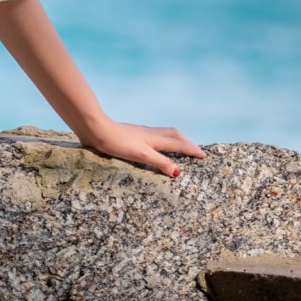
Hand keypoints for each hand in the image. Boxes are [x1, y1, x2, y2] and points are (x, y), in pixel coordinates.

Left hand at [75, 116, 205, 176]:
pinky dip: (162, 140)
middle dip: (187, 142)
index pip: (179, 144)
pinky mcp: (131, 134)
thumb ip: (159, 162)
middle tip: (195, 149)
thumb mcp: (141, 154)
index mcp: (155, 139)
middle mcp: (151, 133)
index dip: (192, 150)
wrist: (95, 128)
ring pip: (164, 134)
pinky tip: (153, 144)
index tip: (205, 156)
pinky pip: (154, 135)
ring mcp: (140, 132)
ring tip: (179, 145)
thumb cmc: (117, 142)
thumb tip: (178, 172)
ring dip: (175, 139)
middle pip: (174, 135)